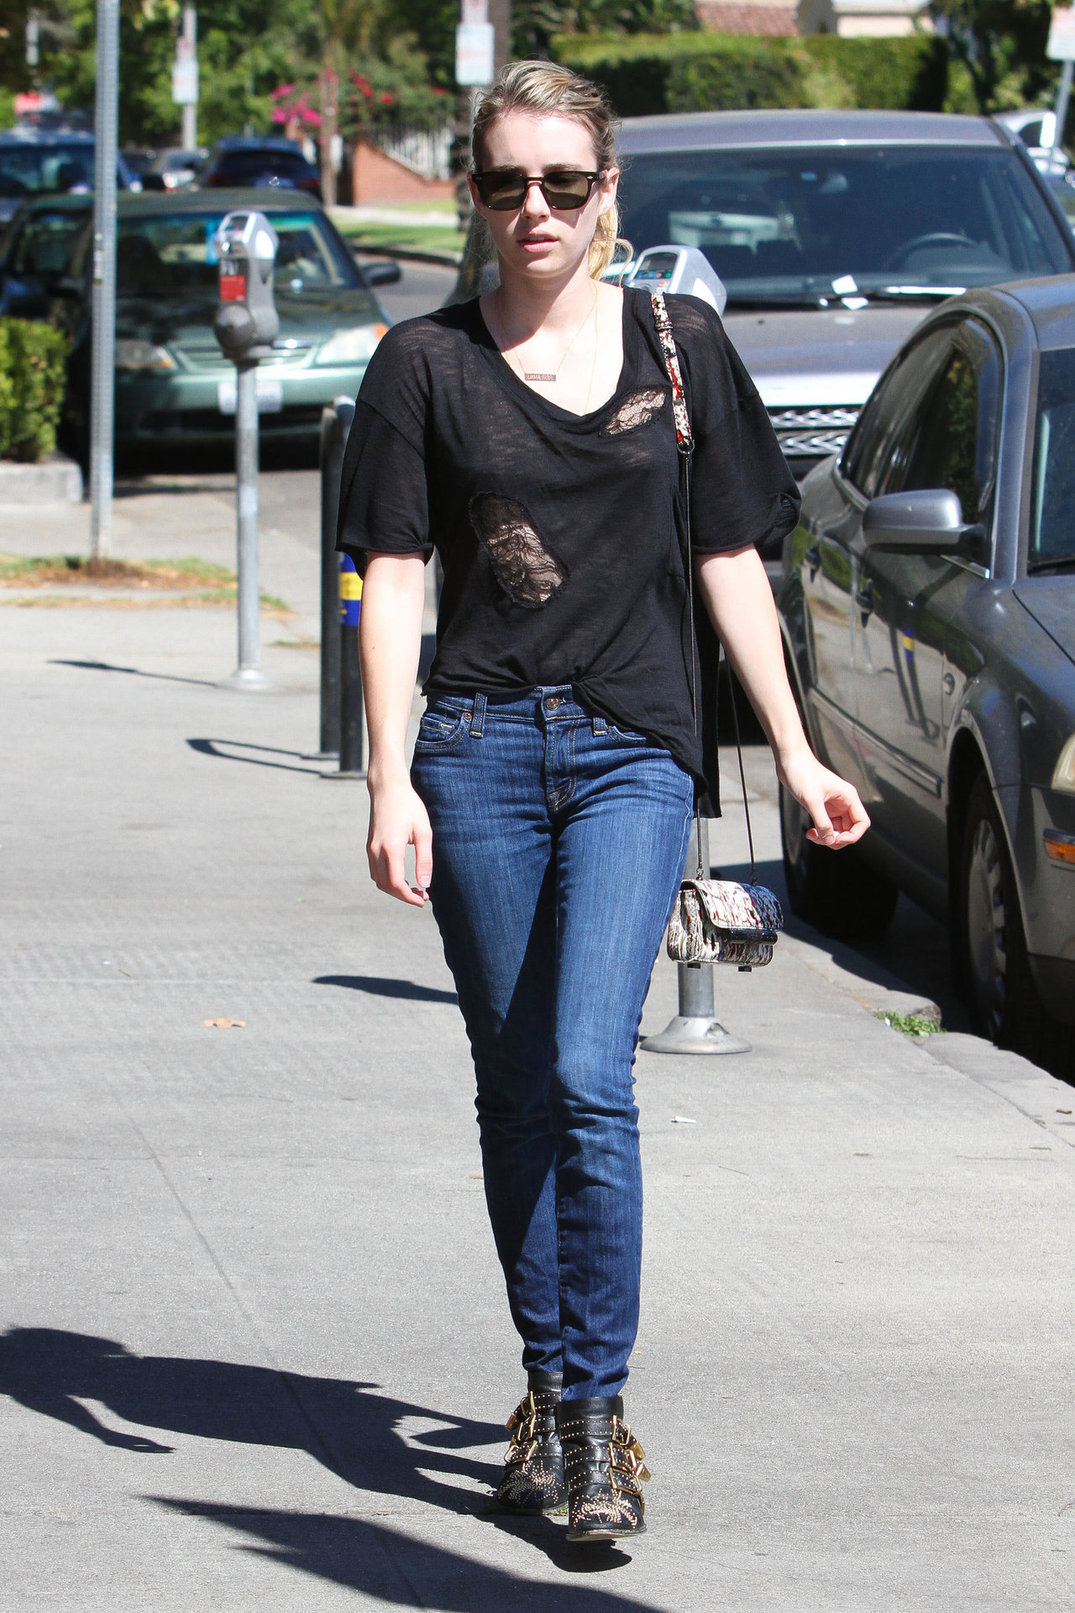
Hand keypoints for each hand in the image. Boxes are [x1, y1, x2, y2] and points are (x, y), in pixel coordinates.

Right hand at [366, 779, 432, 905]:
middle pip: (386, 886)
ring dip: (395, 890)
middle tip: (423, 896)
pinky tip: (402, 878)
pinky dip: (387, 881)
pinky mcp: (370, 847)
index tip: (423, 900)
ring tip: (414, 889)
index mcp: (391, 848)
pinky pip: (375, 872)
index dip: (409, 897)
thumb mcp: (424, 831)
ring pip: (379, 881)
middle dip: (404, 896)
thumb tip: (425, 884)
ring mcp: (370, 850)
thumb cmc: (409, 807)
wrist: (387, 789)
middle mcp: (376, 851)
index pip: (396, 884)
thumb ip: (424, 859)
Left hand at [778, 749, 869, 849]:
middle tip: (822, 838)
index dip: (853, 835)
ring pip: (838, 830)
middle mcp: (844, 802)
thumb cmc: (802, 773)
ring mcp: (833, 805)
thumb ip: (822, 823)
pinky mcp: (822, 807)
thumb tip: (830, 840)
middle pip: (850, 830)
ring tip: (812, 835)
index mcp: (848, 797)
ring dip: (827, 837)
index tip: (837, 839)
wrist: (790, 761)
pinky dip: (820, 833)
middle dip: (837, 839)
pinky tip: (810, 832)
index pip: (862, 823)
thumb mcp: (812, 800)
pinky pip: (827, 826)